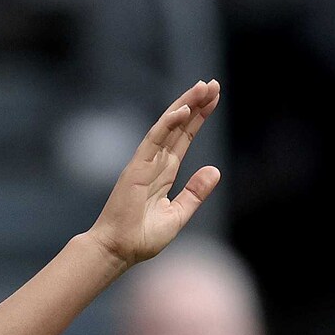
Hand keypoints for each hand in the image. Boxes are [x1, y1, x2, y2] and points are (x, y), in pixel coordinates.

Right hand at [85, 80, 222, 269]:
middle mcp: (154, 162)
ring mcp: (144, 162)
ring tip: (203, 87)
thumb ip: (195, 193)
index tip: (213, 99)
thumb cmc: (142, 238)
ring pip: (167, 126)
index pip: (183, 138)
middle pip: (178, 126)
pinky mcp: (136, 167)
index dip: (198, 118)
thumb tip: (215, 170)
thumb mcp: (178, 215)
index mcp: (164, 173)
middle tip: (212, 84)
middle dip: (195, 104)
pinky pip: (153, 139)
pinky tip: (183, 110)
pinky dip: (167, 123)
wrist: (119, 250)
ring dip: (185, 105)